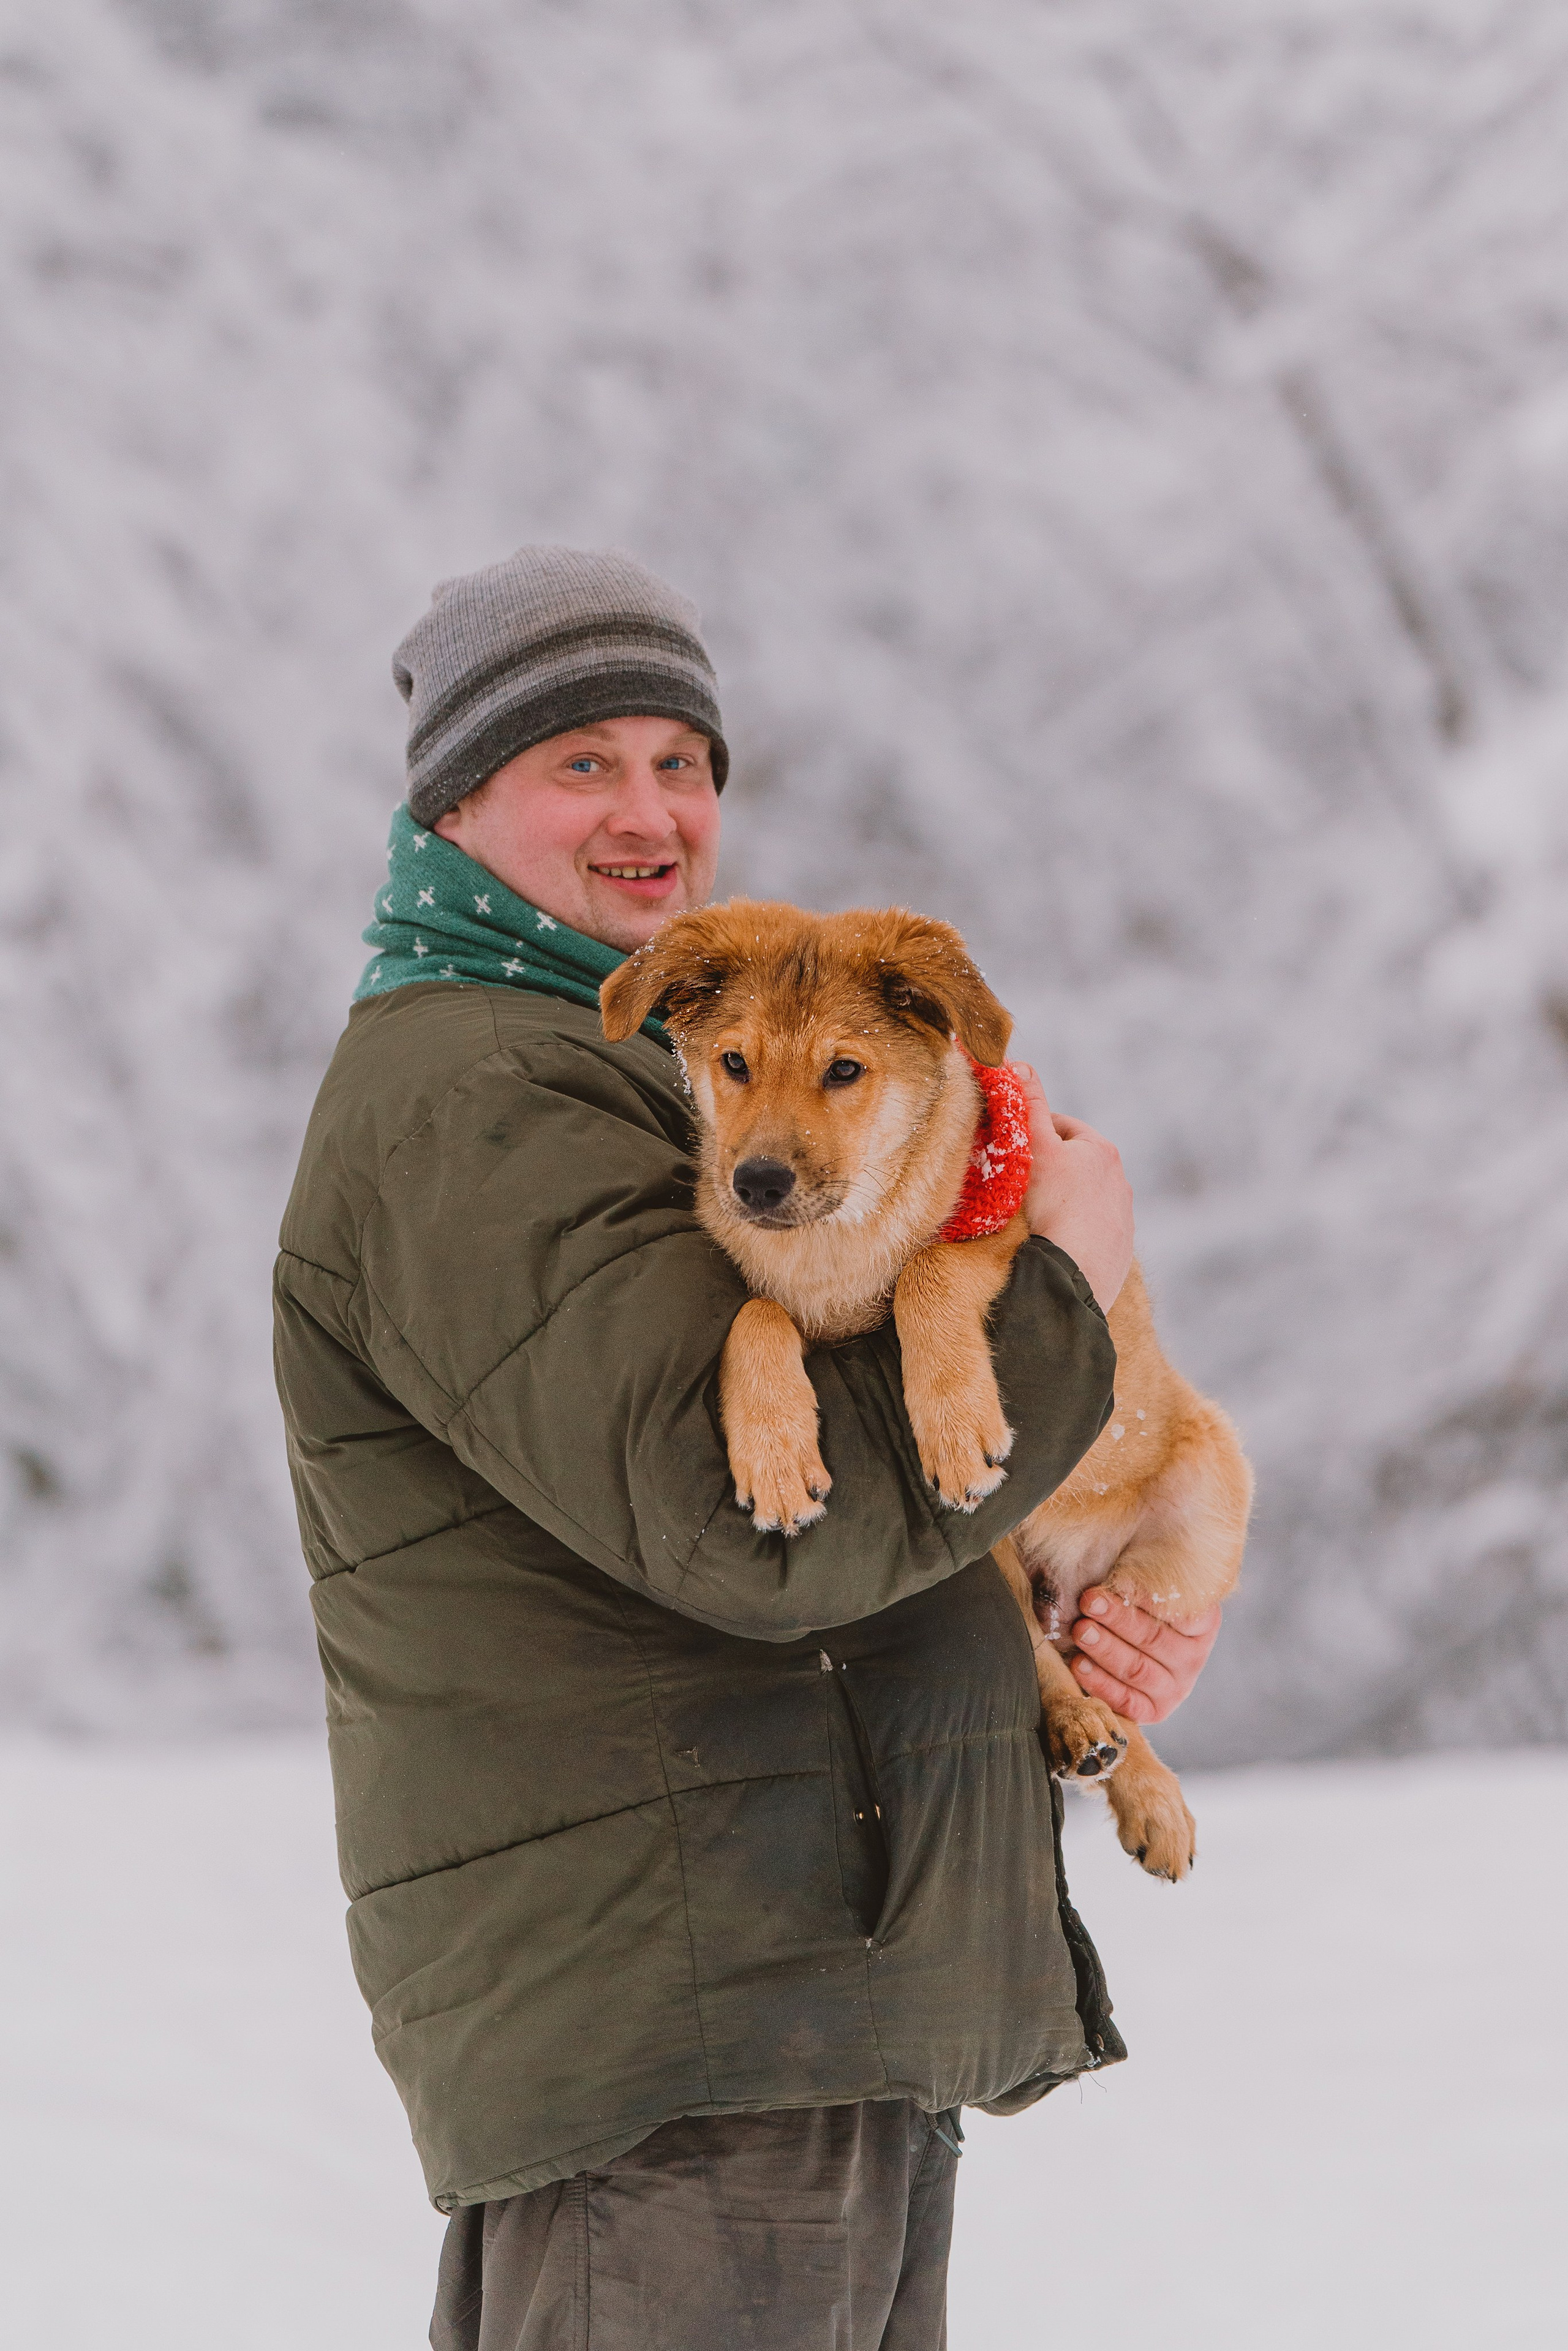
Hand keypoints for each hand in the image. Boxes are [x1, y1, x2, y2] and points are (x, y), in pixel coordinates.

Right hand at [1012, 1064, 1134, 1310]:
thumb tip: (1017, 1062)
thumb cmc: (1053, 1207)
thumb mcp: (1034, 1149)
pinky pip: (1089, 1234)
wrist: (1073, 1276)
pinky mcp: (1119, 1253)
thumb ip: (1026, 1105)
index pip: (1062, 1127)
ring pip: (1083, 1201)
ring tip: (1031, 1218)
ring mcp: (1122, 1220)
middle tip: (1014, 1185)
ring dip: (1061, 1203)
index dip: (1032, 1133)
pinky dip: (1071, 1233)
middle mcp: (1120, 1183)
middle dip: (1048, 1170)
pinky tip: (1051, 1244)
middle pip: (1074, 1166)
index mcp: (1103, 1151)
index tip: (1010, 1148)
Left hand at [1070, 1586, 1221, 1724]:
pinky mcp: (1153, 1710)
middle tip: (1089, 1601)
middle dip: (1119, 1619)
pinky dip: (1101, 1684)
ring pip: (1139, 1670)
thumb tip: (1114, 1562)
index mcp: (1204, 1622)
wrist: (1129, 1641)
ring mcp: (1176, 1688)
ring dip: (1106, 1649)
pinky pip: (1127, 1702)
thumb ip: (1140, 1573)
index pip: (1182, 1612)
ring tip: (1081, 1631)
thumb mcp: (1146, 1581)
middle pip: (1155, 1639)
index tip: (1117, 1581)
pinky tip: (1079, 1664)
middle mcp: (1193, 1658)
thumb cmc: (1135, 1601)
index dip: (1148, 1597)